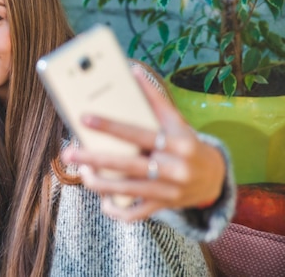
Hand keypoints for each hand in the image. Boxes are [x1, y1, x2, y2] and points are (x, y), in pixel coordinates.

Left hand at [60, 66, 224, 221]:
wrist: (215, 177)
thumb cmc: (187, 143)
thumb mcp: (177, 121)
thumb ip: (155, 99)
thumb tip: (134, 71)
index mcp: (176, 143)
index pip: (138, 133)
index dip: (111, 126)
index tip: (85, 118)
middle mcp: (174, 168)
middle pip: (128, 165)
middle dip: (94, 160)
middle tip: (69, 154)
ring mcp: (169, 191)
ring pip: (128, 191)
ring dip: (100, 184)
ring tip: (82, 173)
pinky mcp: (164, 207)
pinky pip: (136, 213)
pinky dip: (117, 210)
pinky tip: (102, 201)